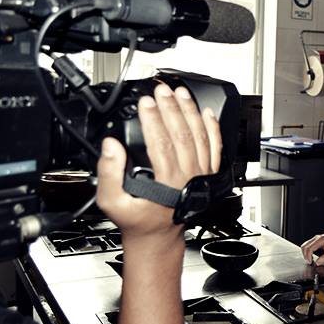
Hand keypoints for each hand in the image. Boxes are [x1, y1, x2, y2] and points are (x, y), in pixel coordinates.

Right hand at [96, 84, 220, 244]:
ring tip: (180, 93)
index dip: (153, 120)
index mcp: (167, 183)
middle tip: (161, 90)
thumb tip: (111, 146)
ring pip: (200, 137)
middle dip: (171, 108)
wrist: (159, 234)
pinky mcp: (208, 173)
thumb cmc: (137, 218)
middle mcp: (189, 176)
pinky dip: (212, 127)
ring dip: (190, 112)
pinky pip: (215, 147)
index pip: (162, 143)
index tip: (145, 102)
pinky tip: (206, 112)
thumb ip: (108, 173)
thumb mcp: (112, 202)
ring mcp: (201, 174)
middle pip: (182, 135)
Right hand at [301, 231, 323, 265]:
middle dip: (305, 255)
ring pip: (304, 245)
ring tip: (309, 259)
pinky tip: (310, 255)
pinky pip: (307, 244)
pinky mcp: (314, 239)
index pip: (309, 248)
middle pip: (304, 246)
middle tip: (309, 262)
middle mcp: (316, 238)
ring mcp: (314, 238)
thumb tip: (317, 263)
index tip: (310, 262)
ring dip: (305, 253)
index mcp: (320, 240)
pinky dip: (306, 250)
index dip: (308, 256)